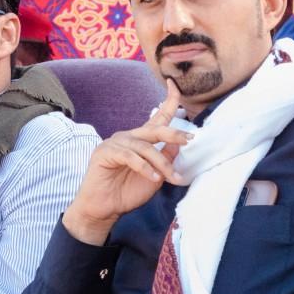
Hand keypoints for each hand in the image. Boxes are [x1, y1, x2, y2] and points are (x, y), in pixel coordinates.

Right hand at [64, 79, 190, 244]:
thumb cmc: (127, 193)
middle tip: (189, 140)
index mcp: (140, 140)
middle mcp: (128, 137)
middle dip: (173, 133)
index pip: (157, 118)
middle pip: (154, 129)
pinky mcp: (105, 153)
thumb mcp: (155, 175)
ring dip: (161, 163)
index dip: (168, 101)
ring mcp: (115, 143)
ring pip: (145, 147)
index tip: (174, 84)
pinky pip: (130, 156)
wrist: (104, 209)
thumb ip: (165, 158)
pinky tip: (152, 177)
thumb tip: (179, 143)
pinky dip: (144, 167)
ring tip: (170, 178)